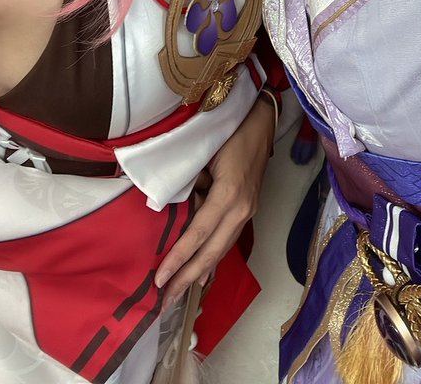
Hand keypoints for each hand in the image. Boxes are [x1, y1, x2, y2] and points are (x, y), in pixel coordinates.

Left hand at [155, 96, 274, 304]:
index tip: (159, 280)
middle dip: (188, 278)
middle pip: (212, 251)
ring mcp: (248, 209)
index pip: (199, 234)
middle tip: (165, 301)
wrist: (261, 119)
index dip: (179, 259)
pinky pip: (228, 240)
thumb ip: (188, 182)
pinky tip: (203, 274)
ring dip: (200, 272)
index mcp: (229, 194)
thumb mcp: (204, 153)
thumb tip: (168, 207)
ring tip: (179, 292)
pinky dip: (214, 259)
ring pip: (222, 249)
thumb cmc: (229, 129)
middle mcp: (241, 208)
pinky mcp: (249, 208)